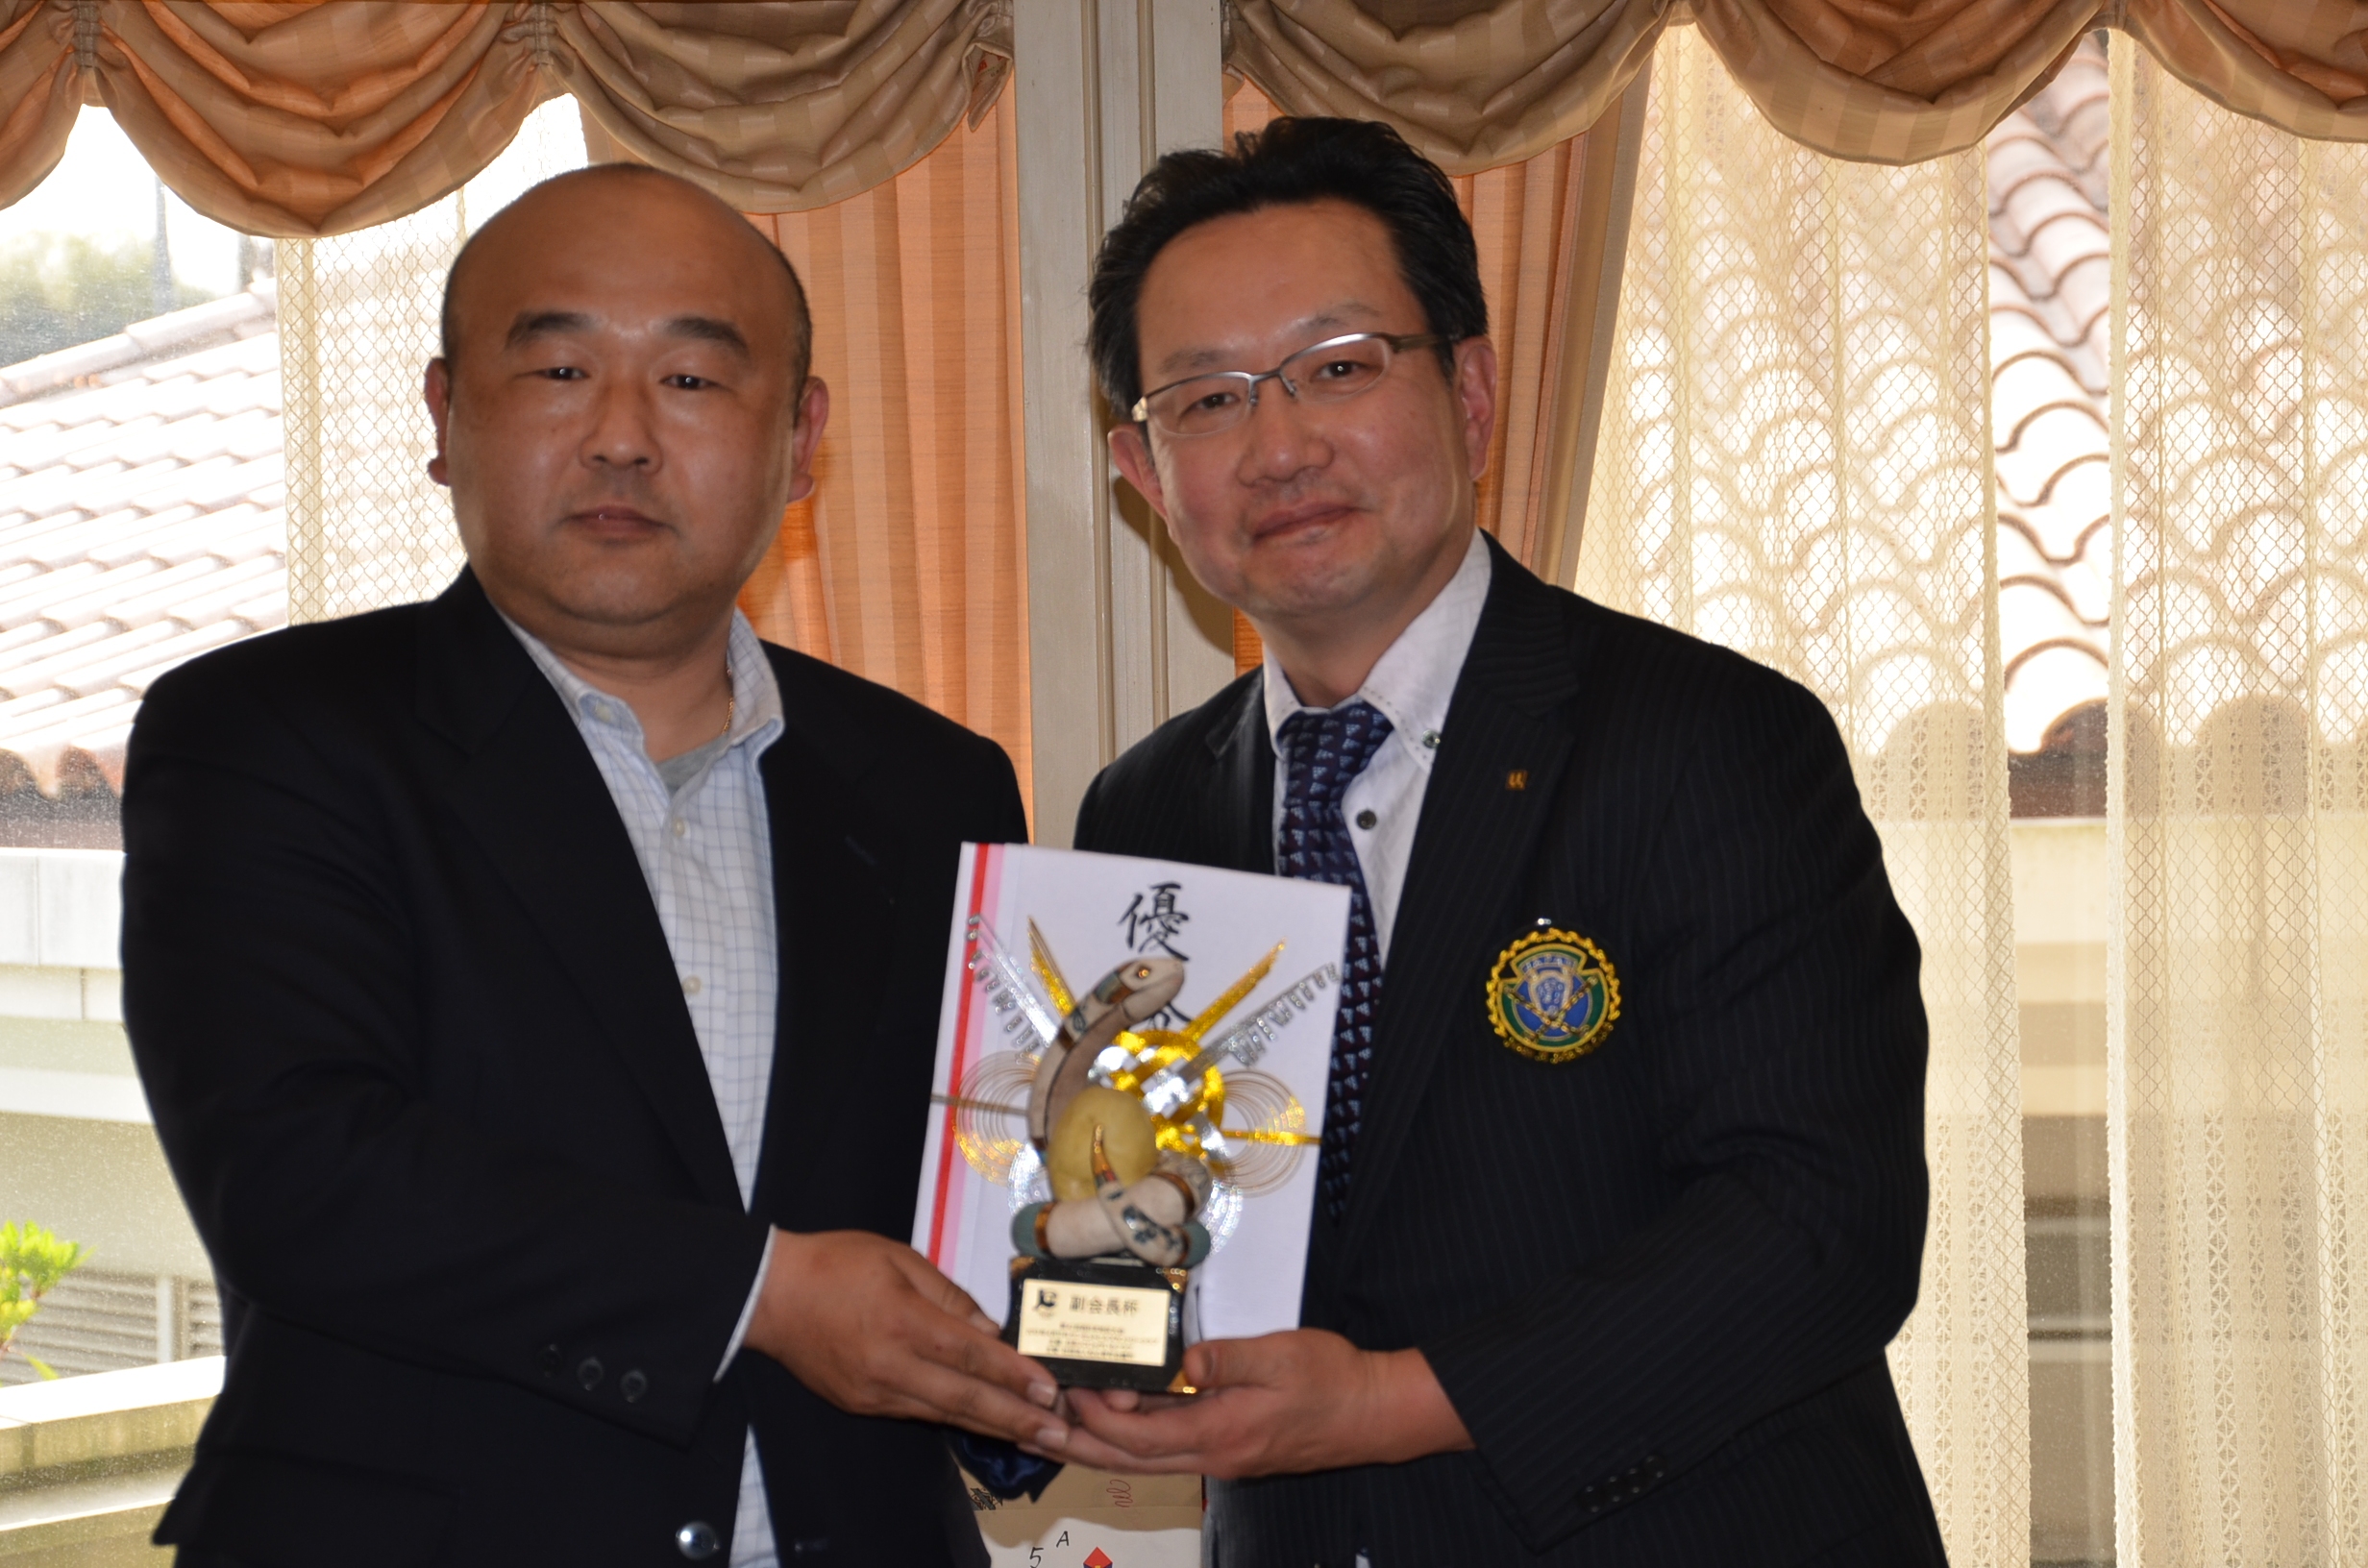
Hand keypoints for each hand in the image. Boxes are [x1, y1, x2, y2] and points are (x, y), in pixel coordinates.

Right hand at [742, 1228, 1067, 1448]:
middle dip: (1017, 1419)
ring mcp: (874, 1392)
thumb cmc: (835, 1264)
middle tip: (1060, 1435)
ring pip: (945, 1414)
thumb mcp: (899, 1258)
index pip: (971, 1356)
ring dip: (994, 1427)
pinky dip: (957, 1420)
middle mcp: (889, 1365)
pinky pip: (919, 1414)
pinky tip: (987, 1424)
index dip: (1014, 1376)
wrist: (770, 1295)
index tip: (1050, 1391)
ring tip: (1037, 1438)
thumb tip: (991, 1331)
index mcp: (902, 1321)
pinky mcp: (862, 1404)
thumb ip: (950, 1297)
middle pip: (964, 1399)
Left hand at [1053, 1329, 1471, 1477]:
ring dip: (1099, 1447)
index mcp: (1220, 1433)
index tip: (1067, 1393)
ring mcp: (1222, 1457)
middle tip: (1034, 1431)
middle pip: (1130, 1460)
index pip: (1139, 1435)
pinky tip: (1116, 1422)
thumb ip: (1228, 1359)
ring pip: (1145, 1459)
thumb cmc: (1334, 1382)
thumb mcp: (1282, 1356)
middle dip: (1079, 1447)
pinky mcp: (1230, 1448)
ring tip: (1058, 1432)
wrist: (1376, 1414)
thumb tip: (1183, 1362)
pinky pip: (1168, 1449)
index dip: (1098, 1418)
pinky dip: (1132, 1439)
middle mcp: (1214, 1455)